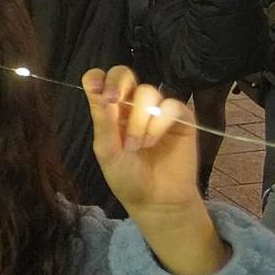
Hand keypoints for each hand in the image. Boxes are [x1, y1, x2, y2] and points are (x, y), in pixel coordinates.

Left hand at [83, 65, 227, 274]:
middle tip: (112, 102)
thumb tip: (93, 86)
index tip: (95, 89)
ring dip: (139, 119)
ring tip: (136, 146)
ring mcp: (158, 110)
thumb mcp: (107, 150)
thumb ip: (103, 120)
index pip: (102, 80)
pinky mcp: (181, 118)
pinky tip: (153, 142)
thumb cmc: (127, 178)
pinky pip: (171, 105)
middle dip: (117, 84)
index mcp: (111, 111)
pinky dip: (159, 123)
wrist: (155, 201)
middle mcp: (133, 105)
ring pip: (148, 92)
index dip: (98, 78)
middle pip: (125, 74)